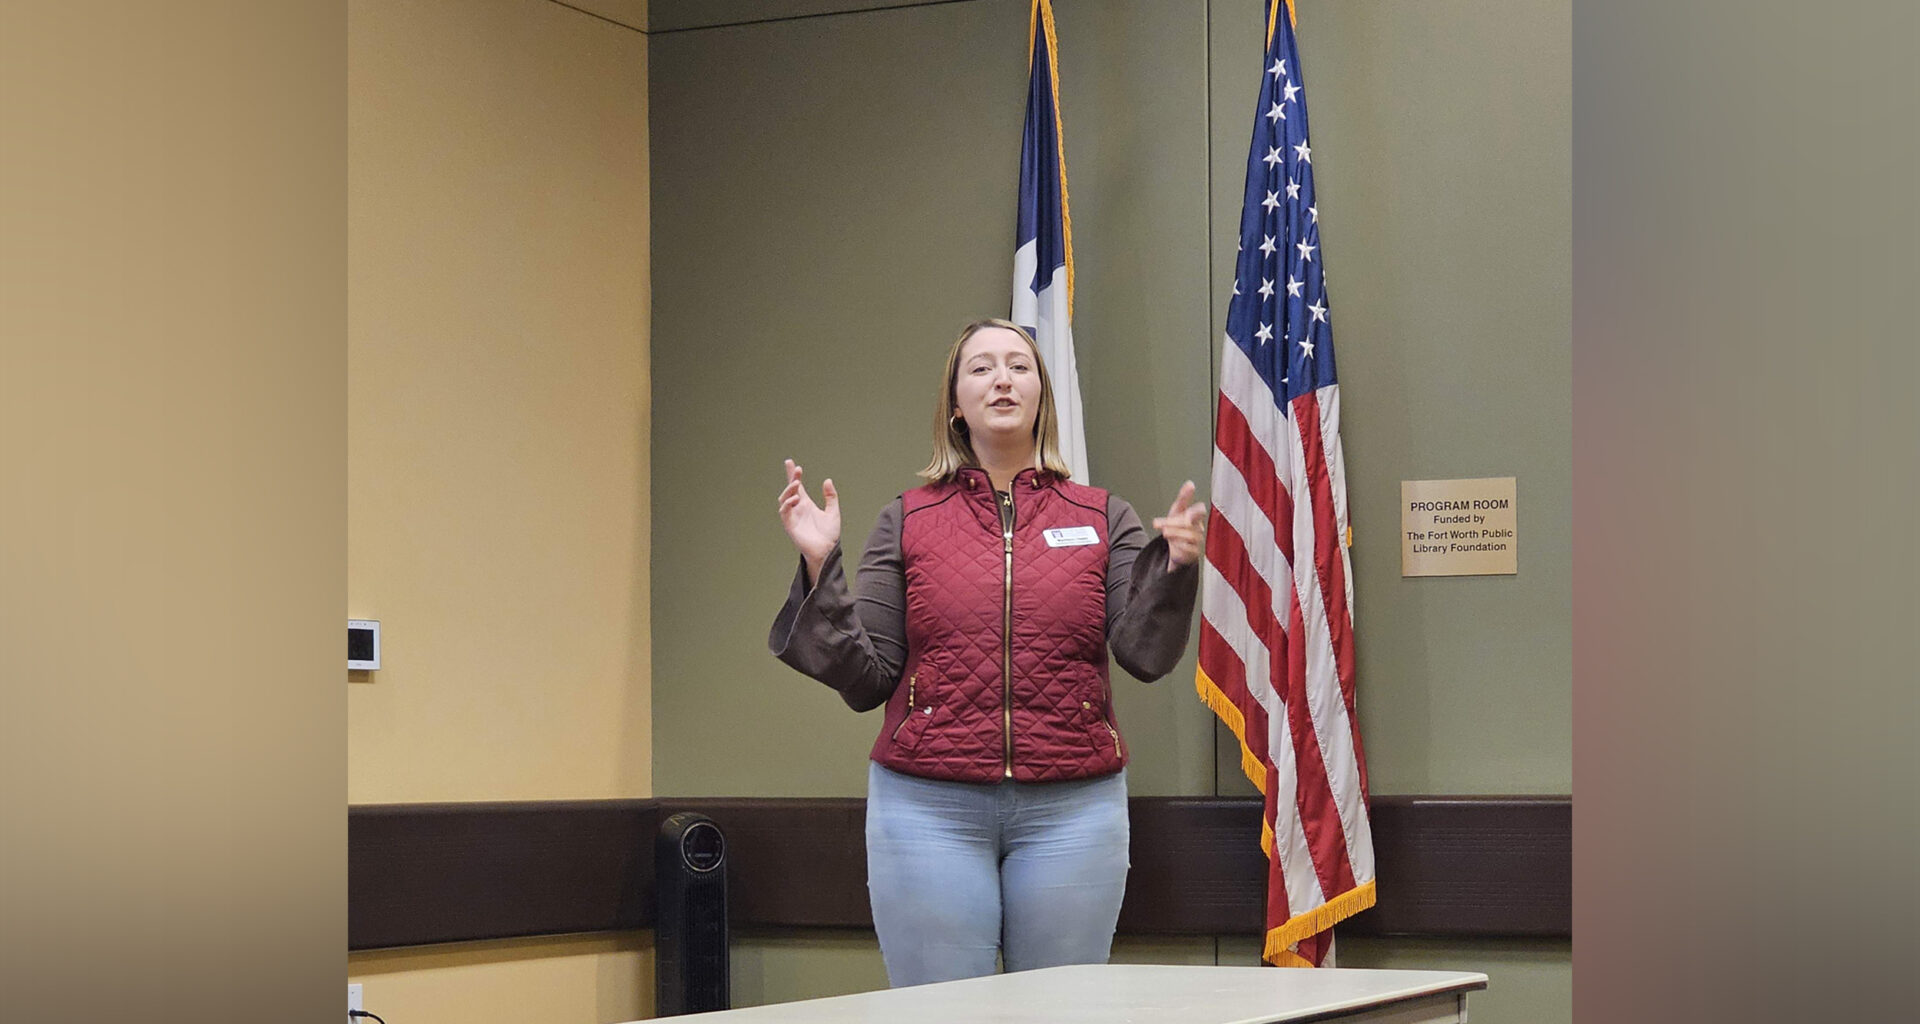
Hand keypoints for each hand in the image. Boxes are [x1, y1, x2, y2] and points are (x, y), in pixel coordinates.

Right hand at [778, 458, 839, 582]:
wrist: (827, 551)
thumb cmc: (829, 534)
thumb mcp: (833, 512)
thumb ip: (830, 497)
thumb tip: (827, 480)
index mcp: (806, 504)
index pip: (797, 486)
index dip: (793, 475)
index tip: (790, 462)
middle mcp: (797, 508)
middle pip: (790, 490)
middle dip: (791, 479)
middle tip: (796, 469)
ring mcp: (793, 516)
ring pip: (784, 499)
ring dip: (789, 490)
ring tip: (797, 483)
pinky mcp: (790, 525)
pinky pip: (784, 512)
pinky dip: (787, 504)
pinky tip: (795, 498)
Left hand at [1152, 480, 1206, 569]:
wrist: (1177, 549)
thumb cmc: (1178, 527)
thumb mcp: (1177, 511)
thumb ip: (1184, 498)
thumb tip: (1190, 483)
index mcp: (1196, 517)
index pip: (1199, 511)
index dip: (1194, 510)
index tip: (1186, 511)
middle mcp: (1199, 529)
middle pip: (1189, 524)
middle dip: (1173, 523)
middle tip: (1157, 523)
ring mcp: (1197, 541)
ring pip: (1189, 536)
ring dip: (1174, 533)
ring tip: (1164, 532)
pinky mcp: (1194, 553)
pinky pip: (1188, 549)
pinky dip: (1179, 546)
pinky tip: (1173, 544)